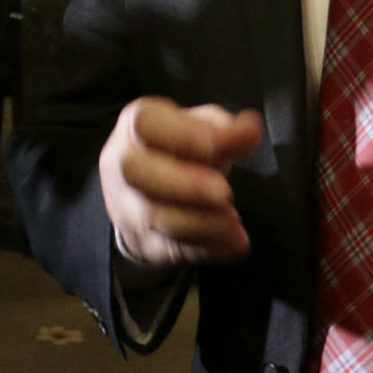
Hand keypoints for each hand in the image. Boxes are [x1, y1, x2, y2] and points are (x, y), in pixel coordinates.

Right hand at [100, 98, 263, 268]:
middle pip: (136, 172)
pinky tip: (232, 244)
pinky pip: (167, 248)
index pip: (147, 124)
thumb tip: (250, 129)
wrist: (148, 192)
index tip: (224, 146)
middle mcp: (121, 162)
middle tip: (225, 193)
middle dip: (186, 184)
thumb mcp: (202, 129)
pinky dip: (204, 248)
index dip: (186, 136)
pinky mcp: (139, 241)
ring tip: (235, 223)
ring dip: (200, 222)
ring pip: (152, 216)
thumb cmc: (178, 150)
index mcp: (135, 124)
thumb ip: (225, 130)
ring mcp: (125, 205)